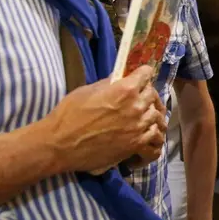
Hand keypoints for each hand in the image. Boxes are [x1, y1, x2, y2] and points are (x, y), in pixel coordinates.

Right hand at [44, 65, 167, 173]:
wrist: (60, 144)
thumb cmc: (69, 113)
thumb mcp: (88, 90)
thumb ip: (109, 83)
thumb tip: (120, 77)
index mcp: (125, 89)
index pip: (146, 74)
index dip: (143, 74)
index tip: (140, 76)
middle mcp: (136, 106)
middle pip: (154, 95)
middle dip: (148, 93)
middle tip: (141, 96)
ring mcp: (138, 127)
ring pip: (158, 117)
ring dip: (152, 114)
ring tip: (146, 117)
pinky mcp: (135, 145)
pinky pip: (155, 139)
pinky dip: (153, 136)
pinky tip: (147, 135)